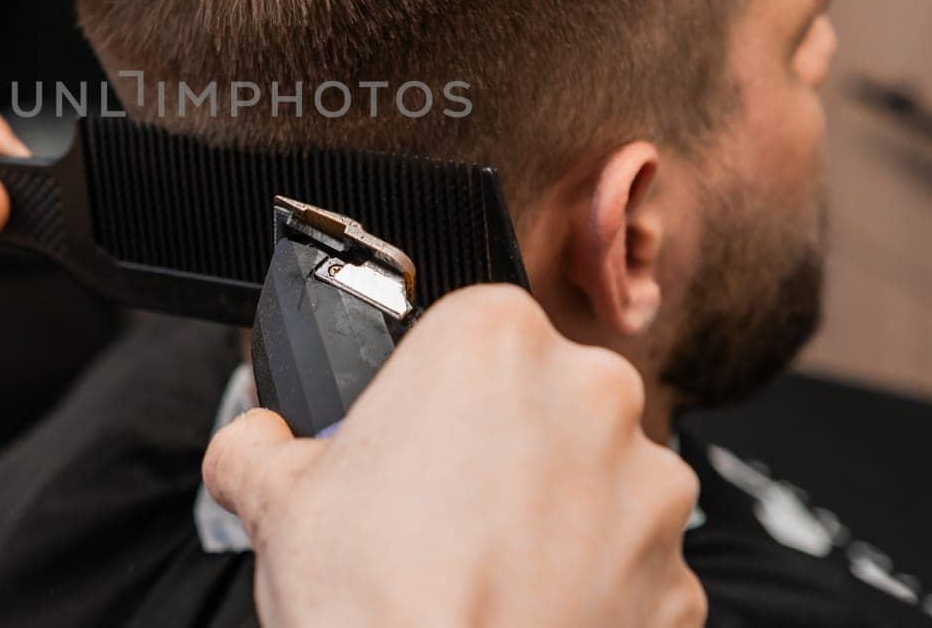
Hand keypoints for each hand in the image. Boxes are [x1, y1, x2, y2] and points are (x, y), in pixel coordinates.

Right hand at [203, 286, 705, 627]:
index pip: (468, 331)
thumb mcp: (272, 498)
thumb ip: (257, 444)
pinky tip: (527, 617)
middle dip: (500, 446)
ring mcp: (651, 489)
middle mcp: (592, 394)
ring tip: (480, 574)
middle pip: (541, 399)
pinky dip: (591, 590)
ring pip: (597, 482)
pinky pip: (631, 568)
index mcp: (495, 339)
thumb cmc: (372, 601)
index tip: (410, 436)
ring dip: (554, 516)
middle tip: (436, 511)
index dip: (431, 387)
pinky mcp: (680, 580)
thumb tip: (250, 441)